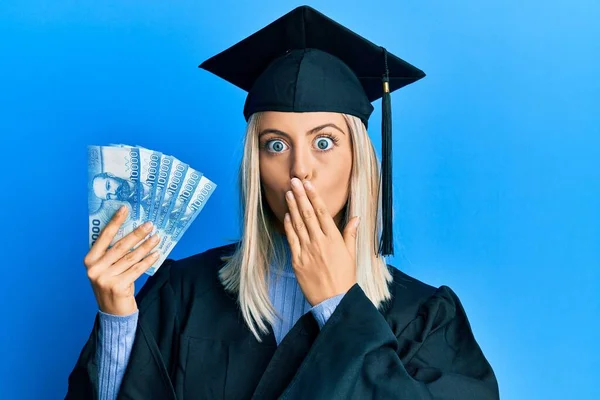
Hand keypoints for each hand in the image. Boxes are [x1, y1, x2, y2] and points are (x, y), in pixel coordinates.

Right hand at [83, 206, 159, 315]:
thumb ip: (112, 253)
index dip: (115, 221)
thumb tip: (132, 231)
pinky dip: (148, 261)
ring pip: (131, 257)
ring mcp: (105, 279)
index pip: (104, 237)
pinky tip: (156, 254)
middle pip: (120, 246)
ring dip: (146, 246)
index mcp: (90, 260)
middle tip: (150, 224)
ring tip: (157, 237)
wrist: (113, 313)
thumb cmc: (111, 285)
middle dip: (137, 233)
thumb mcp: (106, 268)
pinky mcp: (117, 287)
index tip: (125, 208)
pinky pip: (137, 269)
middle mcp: (95, 269)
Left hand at [283, 177, 360, 305]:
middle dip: (301, 196)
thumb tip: (356, 217)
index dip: (314, 196)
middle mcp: (319, 242)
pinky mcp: (297, 261)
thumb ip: (350, 234)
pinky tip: (286, 215)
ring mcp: (307, 251)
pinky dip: (288, 226)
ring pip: (298, 224)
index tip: (308, 184)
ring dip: (292, 207)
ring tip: (288, 193)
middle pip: (307, 214)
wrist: (334, 300)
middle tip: (294, 181)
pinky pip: (292, 240)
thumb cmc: (345, 277)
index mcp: (334, 239)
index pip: (322, 212)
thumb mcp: (351, 254)